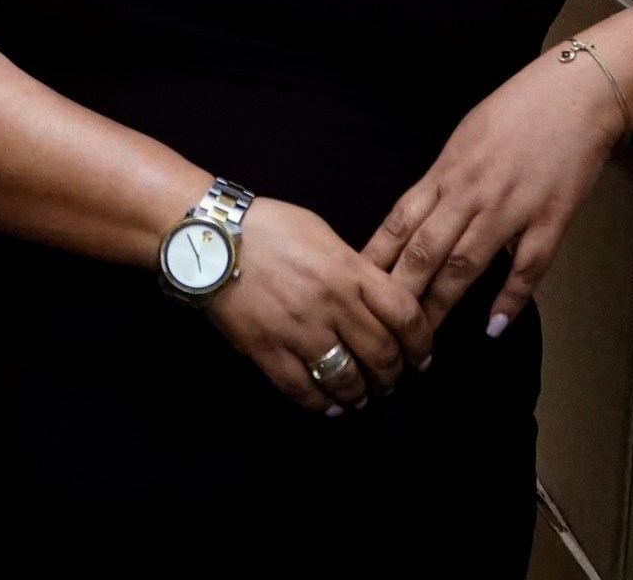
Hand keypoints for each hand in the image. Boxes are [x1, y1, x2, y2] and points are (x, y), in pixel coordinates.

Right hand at [202, 198, 428, 415]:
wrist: (211, 237)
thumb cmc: (267, 227)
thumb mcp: (323, 234)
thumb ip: (353, 268)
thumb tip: (373, 298)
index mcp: (350, 271)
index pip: (405, 316)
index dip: (421, 344)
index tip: (421, 358)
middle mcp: (332, 305)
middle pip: (381, 354)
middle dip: (392, 375)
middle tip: (391, 381)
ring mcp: (299, 331)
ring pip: (346, 379)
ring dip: (361, 394)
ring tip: (362, 397)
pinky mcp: (268, 350)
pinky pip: (302, 389)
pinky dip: (322, 404)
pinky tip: (330, 406)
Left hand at [362, 55, 624, 344]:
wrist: (578, 91)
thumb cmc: (520, 109)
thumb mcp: (465, 137)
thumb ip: (442, 180)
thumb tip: (419, 217)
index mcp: (446, 171)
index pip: (398, 224)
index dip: (374, 261)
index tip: (354, 292)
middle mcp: (471, 191)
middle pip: (424, 251)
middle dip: (399, 296)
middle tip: (381, 333)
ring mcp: (511, 206)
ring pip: (466, 263)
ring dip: (442, 305)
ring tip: (423, 342)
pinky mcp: (551, 216)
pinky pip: (527, 265)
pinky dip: (509, 297)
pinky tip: (493, 325)